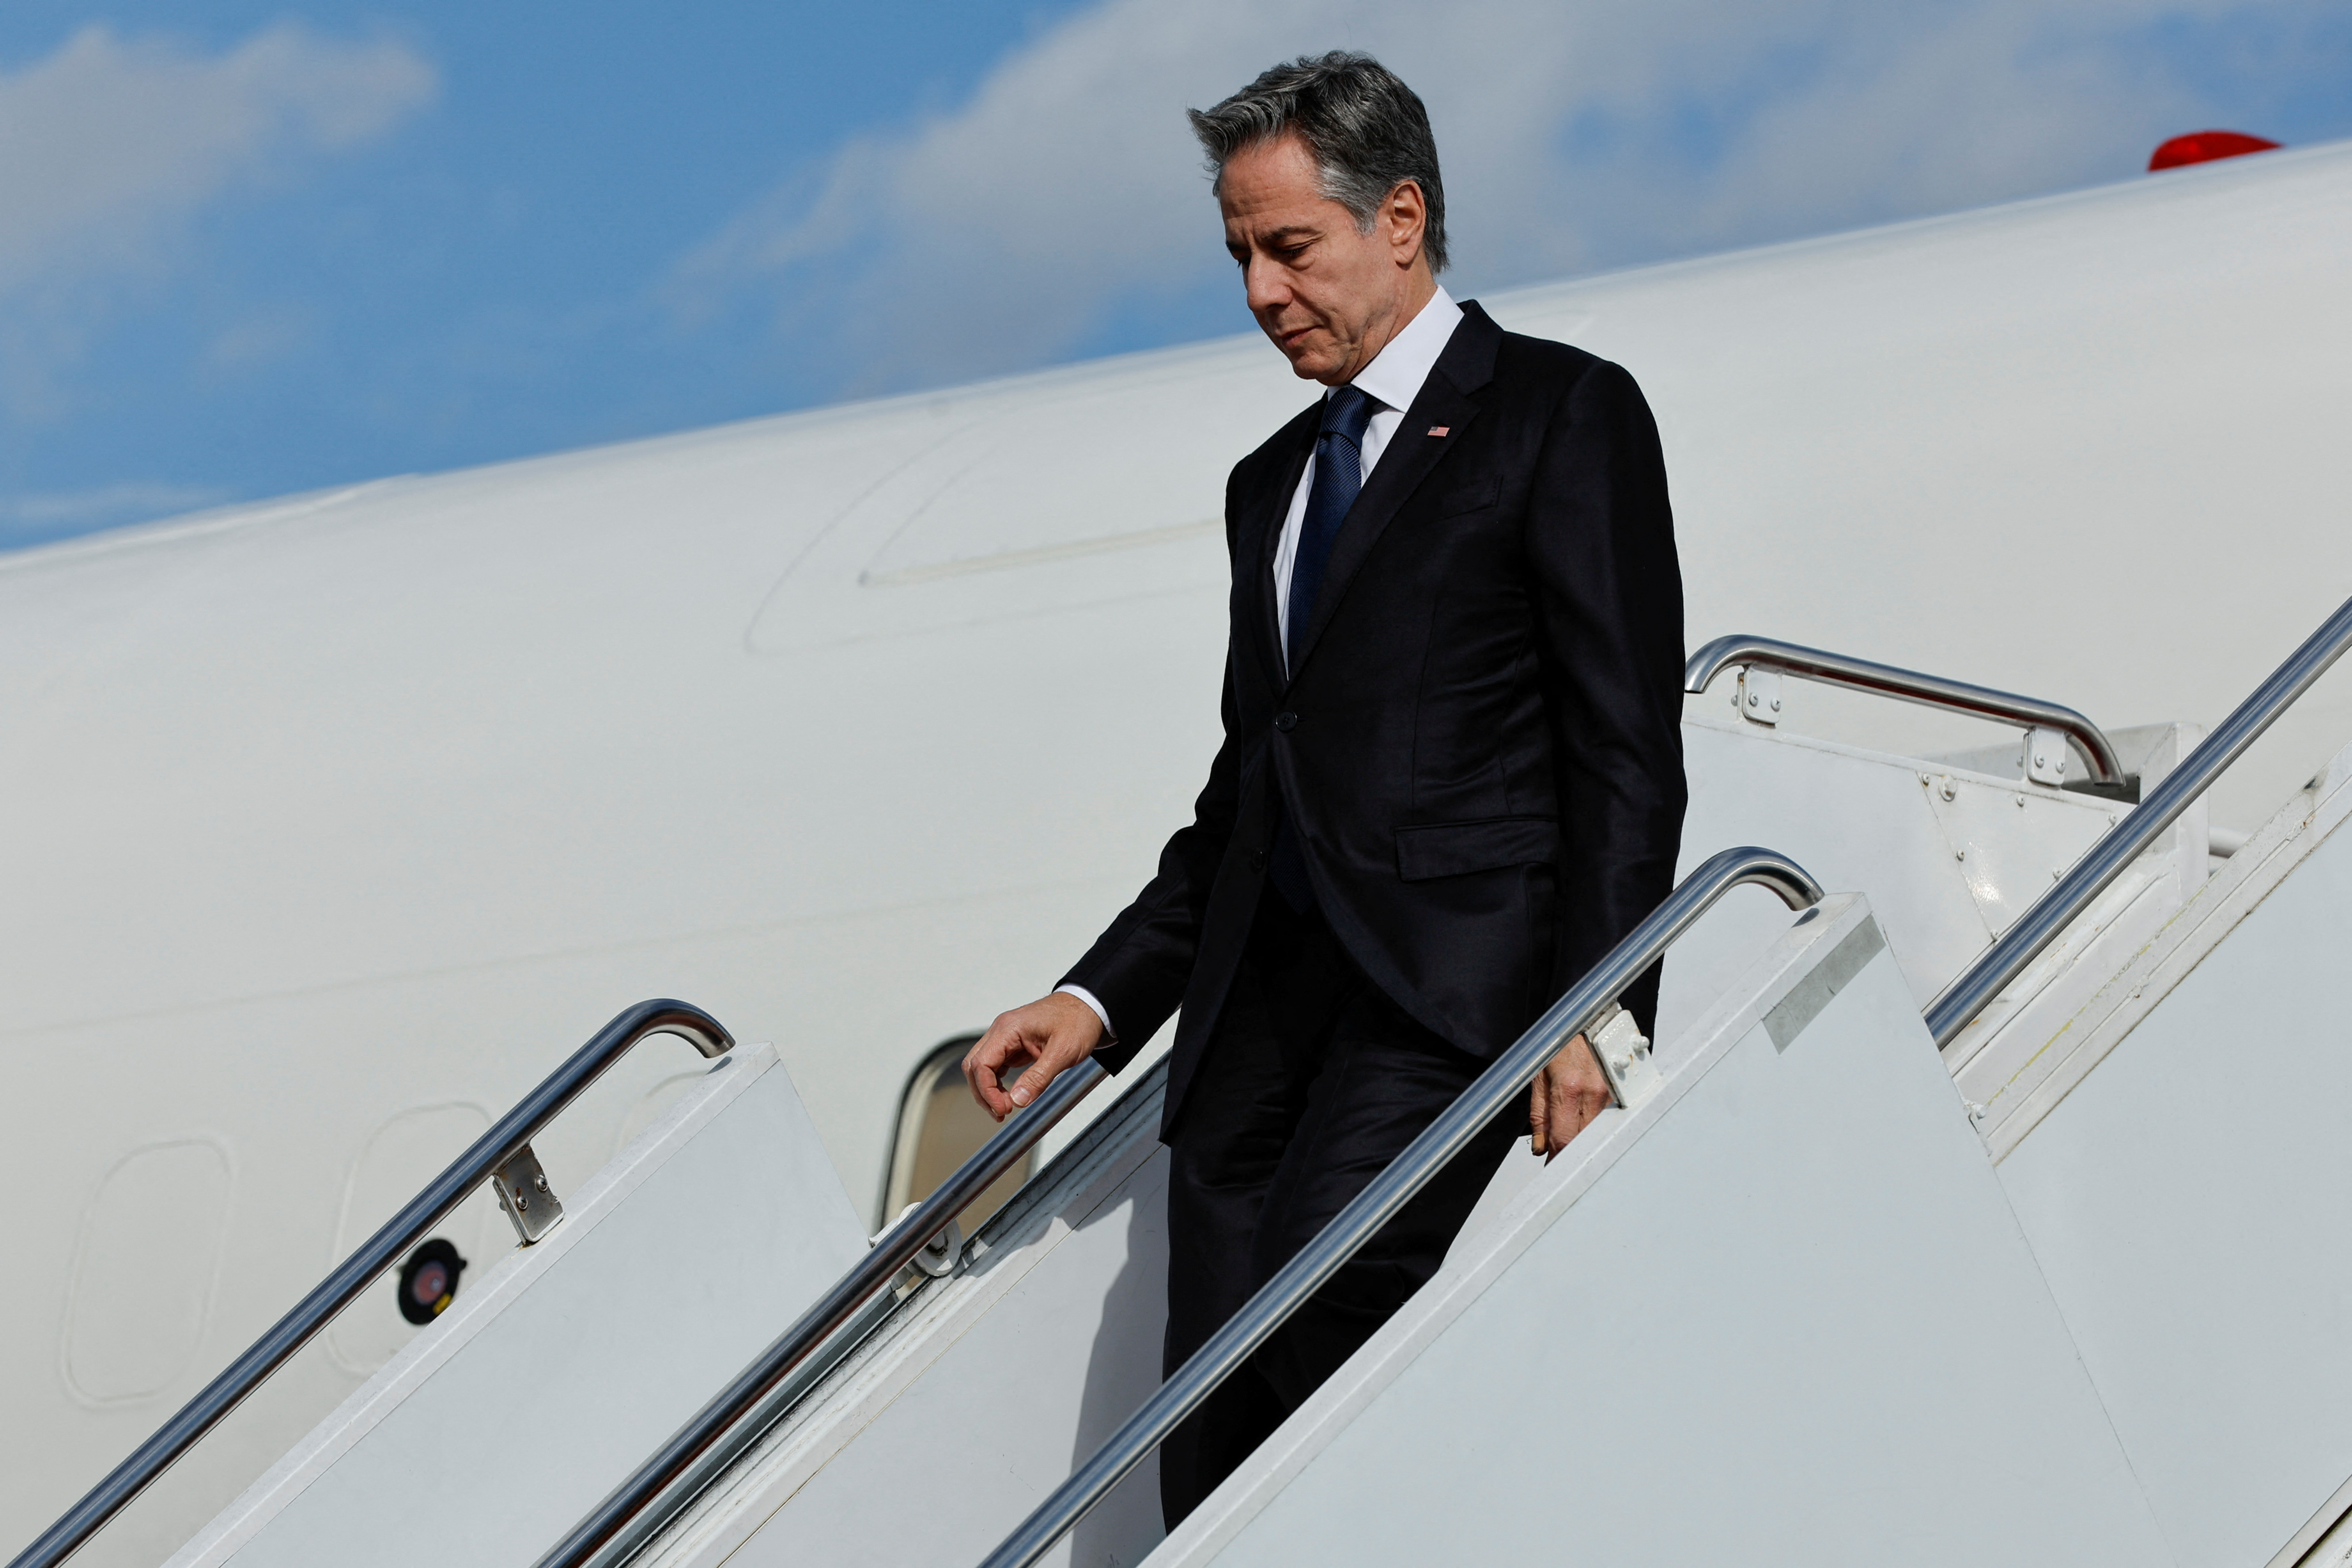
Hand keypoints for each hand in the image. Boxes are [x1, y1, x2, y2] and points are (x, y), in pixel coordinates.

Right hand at [963, 993, 1104, 1121]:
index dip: (988, 1091)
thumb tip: (1018, 1099)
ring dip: (988, 1090)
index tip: (1004, 1108)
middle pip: (974, 1065)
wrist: (1089, 1007)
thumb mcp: (1063, 1052)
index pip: (981, 1064)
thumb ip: (1038, 1077)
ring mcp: (1007, 1037)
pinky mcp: (1014, 1044)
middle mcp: (1002, 1030)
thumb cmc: (1078, 1020)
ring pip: (982, 1067)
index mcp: (1008, 1028)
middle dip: (983, 1092)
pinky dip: (997, 1083)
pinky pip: (996, 1065)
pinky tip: (1009, 1095)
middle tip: (1001, 1112)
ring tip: (1004, 1108)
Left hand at [1529, 1032, 1611, 1160]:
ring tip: (1575, 1148)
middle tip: (1562, 1165)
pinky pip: (1609, 1118)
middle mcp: (1593, 1093)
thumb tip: (1541, 1147)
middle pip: (1584, 1140)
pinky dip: (1599, 1128)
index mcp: (1568, 1089)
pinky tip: (1591, 1130)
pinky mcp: (1620, 1092)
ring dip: (1586, 1142)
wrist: (1589, 1020)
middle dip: (1572, 1155)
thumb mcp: (1538, 1075)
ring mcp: (1611, 1092)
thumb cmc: (1561, 1044)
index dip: (1557, 1159)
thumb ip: (1539, 1115)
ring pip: (1598, 1132)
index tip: (1552, 1170)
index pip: (1564, 1139)